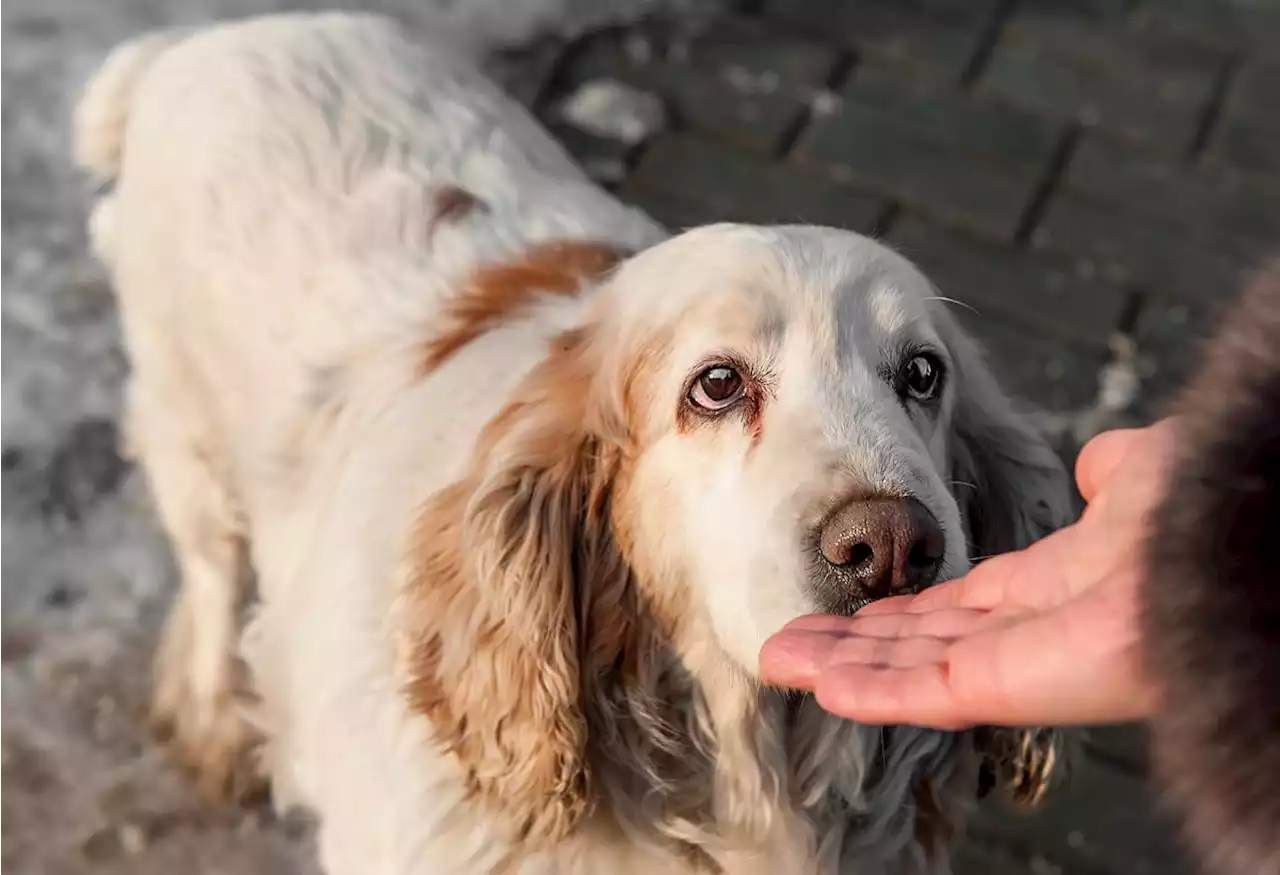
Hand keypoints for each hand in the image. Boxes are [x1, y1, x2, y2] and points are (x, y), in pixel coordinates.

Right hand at [760, 421, 1175, 728]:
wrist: (1235, 543)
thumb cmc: (1209, 507)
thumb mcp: (1147, 476)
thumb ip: (1112, 473)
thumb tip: (1094, 461)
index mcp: (1057, 588)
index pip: (959, 608)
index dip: (902, 609)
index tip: (854, 604)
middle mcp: (1030, 634)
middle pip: (919, 645)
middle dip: (851, 642)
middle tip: (787, 640)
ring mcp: (1018, 665)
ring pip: (910, 672)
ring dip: (841, 666)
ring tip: (777, 658)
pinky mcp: (1012, 685)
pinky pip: (928, 693)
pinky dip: (870, 690)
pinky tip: (816, 681)